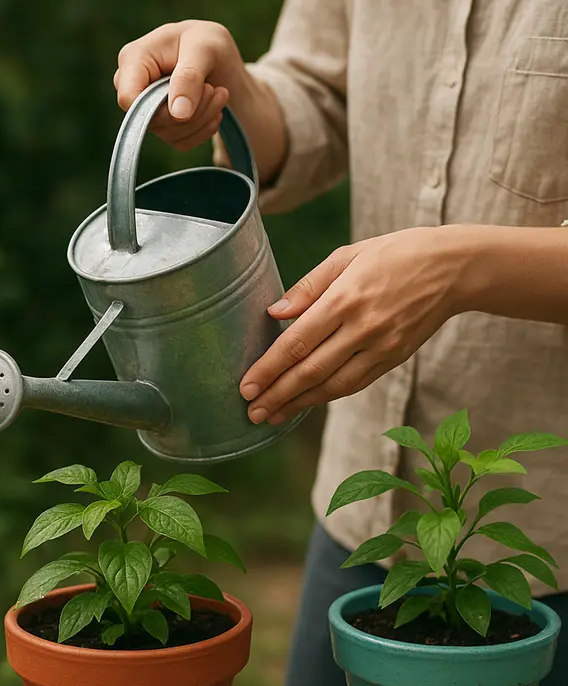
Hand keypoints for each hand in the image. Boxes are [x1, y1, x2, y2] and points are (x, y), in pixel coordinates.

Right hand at [114, 20, 286, 180]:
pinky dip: (203, 130)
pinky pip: (180, 142)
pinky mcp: (162, 126)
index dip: (160, 108)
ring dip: (202, 120)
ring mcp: (146, 110)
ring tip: (219, 94)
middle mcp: (134, 87)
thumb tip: (178, 114)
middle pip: (152, 121)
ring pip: (169, 134)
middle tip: (215, 90)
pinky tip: (214, 110)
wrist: (218, 58)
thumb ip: (189, 76)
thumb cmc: (206, 42)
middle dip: (192, 112)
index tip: (195, 96)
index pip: (130, 100)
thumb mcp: (204, 47)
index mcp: (133, 59)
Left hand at [239, 226, 468, 423]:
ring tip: (271, 415)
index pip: (297, 342)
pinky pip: (354, 383)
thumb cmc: (394, 254)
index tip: (246, 386)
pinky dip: (327, 396)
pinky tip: (305, 403)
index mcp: (345, 298)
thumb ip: (308, 287)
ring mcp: (381, 347)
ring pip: (332, 384)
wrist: (454, 268)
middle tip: (251, 411)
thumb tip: (274, 312)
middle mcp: (363, 327)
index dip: (269, 368)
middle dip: (277, 394)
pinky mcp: (394, 359)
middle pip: (310, 371)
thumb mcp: (347, 256)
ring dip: (298, 403)